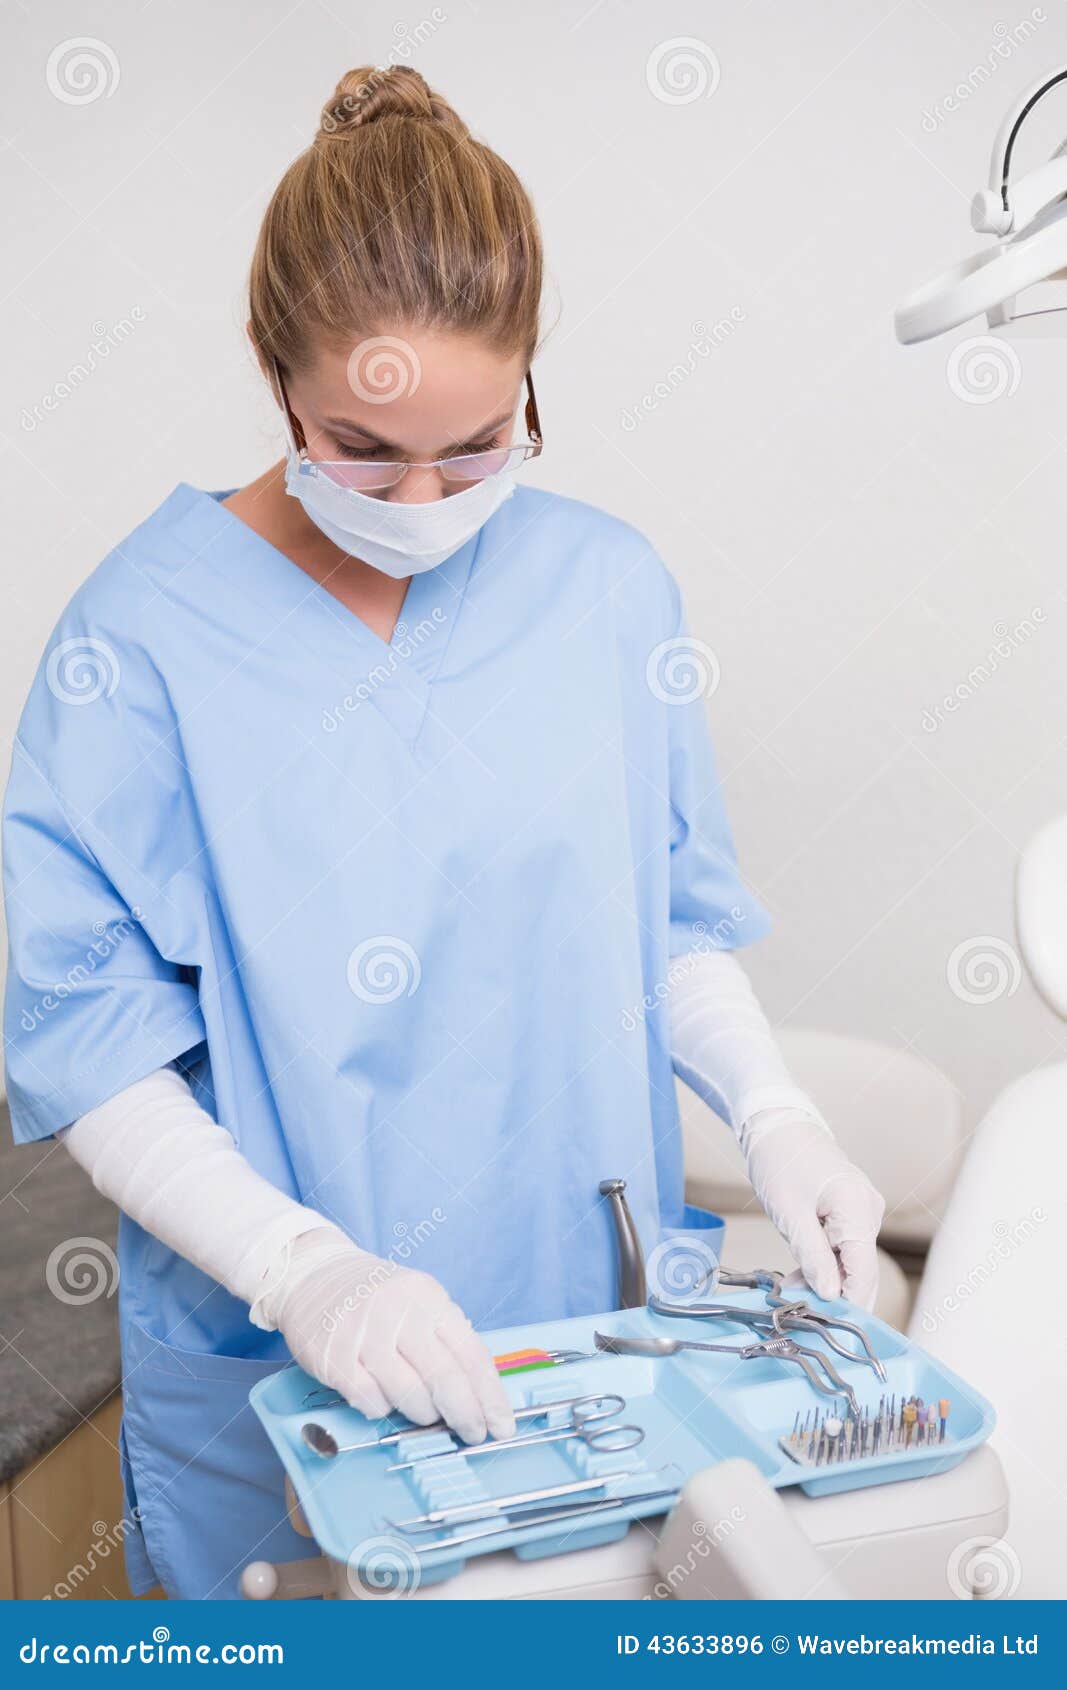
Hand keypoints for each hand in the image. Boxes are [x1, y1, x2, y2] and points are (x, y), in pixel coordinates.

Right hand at [262, 1228, 515, 1443]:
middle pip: (445, 1378)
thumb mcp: (417, 1300)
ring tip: (423, 1409)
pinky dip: (384, 1409)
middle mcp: (398, 1313)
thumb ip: (445, 1338)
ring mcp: (364, 1336)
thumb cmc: (374, 1296)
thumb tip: (479, 1392)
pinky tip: (383, 1397)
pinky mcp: (335, 1359)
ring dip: (424, 1413)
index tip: (502, 1425)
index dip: (491, 1396)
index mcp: (427, 1298)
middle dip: (466, 1415)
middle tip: (474, 1434)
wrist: (312, 1276)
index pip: (471, 1353)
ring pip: (410, 1395)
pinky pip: (372, 1402)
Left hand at [741, 1111, 884, 1307]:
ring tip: (791, 1295)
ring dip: (825, 1282)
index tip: (831, 1329)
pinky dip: (822, 1264)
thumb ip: (812, 1255)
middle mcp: (868, 1210)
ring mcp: (860, 1211)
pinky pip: (841, 1248)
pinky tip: (798, 1278)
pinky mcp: (848, 1213)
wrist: (776, 1125)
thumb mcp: (789, 1212)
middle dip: (837, 1297)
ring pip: (849, 1261)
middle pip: (861, 1270)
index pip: (864, 1270)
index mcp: (858, 1207)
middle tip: (807, 1319)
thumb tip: (831, 1295)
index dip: (850, 1303)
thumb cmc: (780, 1160)